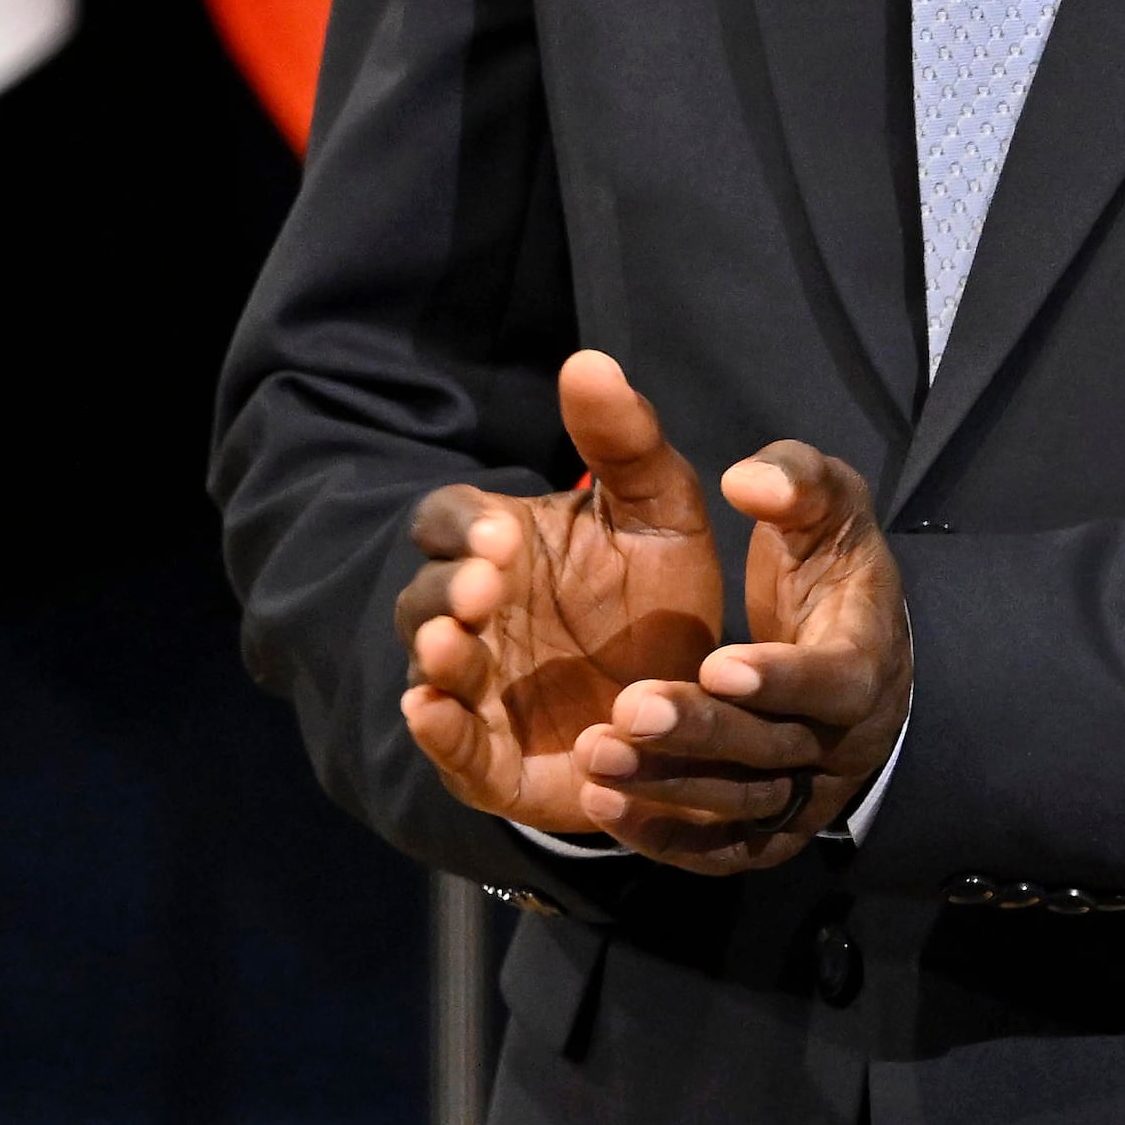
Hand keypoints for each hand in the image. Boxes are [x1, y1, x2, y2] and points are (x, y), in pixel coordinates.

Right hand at [396, 352, 722, 841]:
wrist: (695, 707)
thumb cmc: (660, 598)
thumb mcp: (662, 511)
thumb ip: (626, 441)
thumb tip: (587, 360)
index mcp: (503, 548)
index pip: (449, 521)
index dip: (462, 528)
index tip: (501, 535)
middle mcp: (478, 618)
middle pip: (428, 595)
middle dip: (448, 589)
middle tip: (485, 588)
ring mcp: (480, 692)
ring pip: (433, 669)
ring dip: (436, 656)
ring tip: (453, 647)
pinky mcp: (496, 764)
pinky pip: (454, 752)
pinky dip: (437, 735)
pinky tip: (429, 712)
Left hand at [575, 438, 910, 875]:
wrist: (856, 645)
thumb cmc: (833, 563)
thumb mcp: (829, 504)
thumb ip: (796, 481)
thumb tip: (750, 480)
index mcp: (867, 656)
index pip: (836, 682)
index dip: (781, 678)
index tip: (716, 660)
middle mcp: (846, 738)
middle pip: (777, 750)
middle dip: (701, 733)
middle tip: (628, 708)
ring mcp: (812, 791)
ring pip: (743, 806)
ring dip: (669, 787)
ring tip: (593, 757)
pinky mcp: (775, 826)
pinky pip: (725, 849)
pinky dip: (667, 837)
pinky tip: (603, 806)